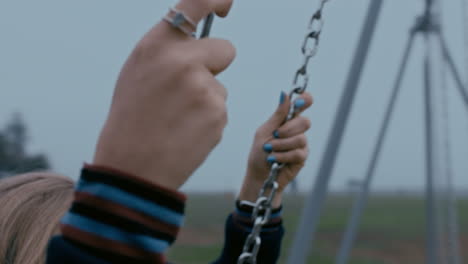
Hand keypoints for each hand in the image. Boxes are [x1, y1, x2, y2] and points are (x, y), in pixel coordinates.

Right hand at [93, 0, 235, 189]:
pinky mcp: (218, 115)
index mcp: (156, 45)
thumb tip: (196, 39)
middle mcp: (182, 61)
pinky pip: (221, 109)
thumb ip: (167, 51)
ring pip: (221, 86)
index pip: (195, 3)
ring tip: (178, 119)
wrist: (132, 167)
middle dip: (215, 65)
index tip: (226, 5)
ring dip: (207, 99)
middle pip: (226, 49)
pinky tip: (186, 132)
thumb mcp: (138, 73)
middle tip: (190, 88)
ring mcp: (204, 89)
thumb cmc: (131, 118)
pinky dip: (209, 120)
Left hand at [239, 92, 312, 207]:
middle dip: (287, 129)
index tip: (299, 102)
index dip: (305, 100)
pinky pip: (297, 152)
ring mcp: (301, 143)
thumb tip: (284, 93)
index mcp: (287, 119)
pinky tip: (274, 159)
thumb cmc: (259, 152)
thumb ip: (277, 115)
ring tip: (270, 150)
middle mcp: (297, 130)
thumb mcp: (265, 131)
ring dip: (281, 145)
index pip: (303, 103)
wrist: (259, 174)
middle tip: (275, 135)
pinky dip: (282, 155)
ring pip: (300, 138)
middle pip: (305, 121)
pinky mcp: (302, 157)